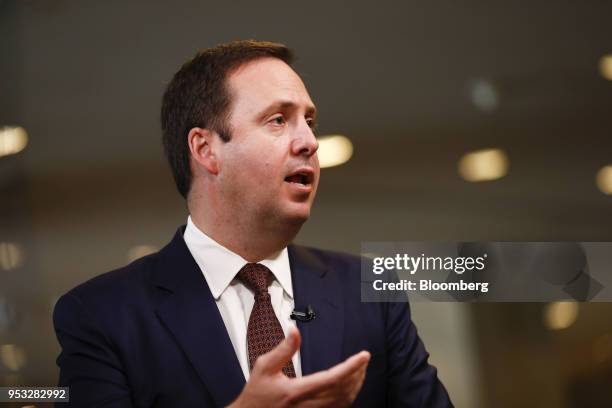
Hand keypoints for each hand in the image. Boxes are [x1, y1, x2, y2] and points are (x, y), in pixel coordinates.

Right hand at [227, 327, 369, 407]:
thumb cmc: (257, 395)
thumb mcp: (264, 367)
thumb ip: (283, 349)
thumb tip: (295, 330)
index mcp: (296, 391)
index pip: (332, 378)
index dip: (351, 366)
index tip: (364, 355)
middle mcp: (308, 406)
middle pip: (343, 390)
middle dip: (358, 373)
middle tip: (364, 359)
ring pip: (344, 401)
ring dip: (356, 385)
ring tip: (360, 370)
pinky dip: (349, 396)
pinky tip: (349, 386)